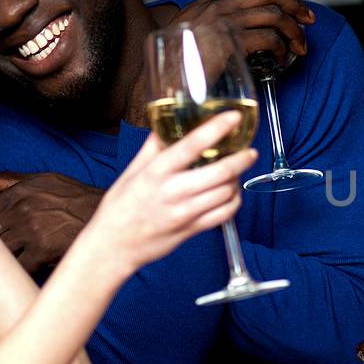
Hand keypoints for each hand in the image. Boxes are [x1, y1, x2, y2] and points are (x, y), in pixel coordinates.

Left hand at [0, 172, 103, 274]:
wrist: (112, 216)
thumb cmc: (76, 199)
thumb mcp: (44, 181)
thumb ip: (5, 180)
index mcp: (20, 191)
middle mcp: (23, 208)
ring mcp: (33, 230)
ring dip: (2, 262)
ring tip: (8, 266)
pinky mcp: (44, 251)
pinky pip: (18, 267)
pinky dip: (19, 273)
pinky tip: (26, 272)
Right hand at [82, 113, 256, 276]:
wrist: (114, 245)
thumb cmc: (120, 207)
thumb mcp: (131, 171)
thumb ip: (152, 148)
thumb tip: (165, 125)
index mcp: (156, 171)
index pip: (192, 145)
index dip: (217, 128)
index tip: (233, 117)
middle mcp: (173, 191)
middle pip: (220, 172)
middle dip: (241, 159)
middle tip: (249, 151)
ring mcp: (184, 213)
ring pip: (226, 193)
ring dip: (237, 180)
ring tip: (237, 173)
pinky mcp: (192, 230)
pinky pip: (224, 214)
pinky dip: (234, 202)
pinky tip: (231, 194)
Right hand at [177, 0, 313, 66]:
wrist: (163, 80)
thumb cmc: (175, 66)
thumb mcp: (186, 37)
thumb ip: (206, 30)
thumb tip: (232, 38)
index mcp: (205, 4)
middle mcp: (216, 7)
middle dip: (293, 5)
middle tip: (308, 18)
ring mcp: (223, 21)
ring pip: (273, 15)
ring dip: (293, 30)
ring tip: (300, 46)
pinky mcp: (231, 40)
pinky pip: (269, 38)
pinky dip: (282, 49)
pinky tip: (282, 59)